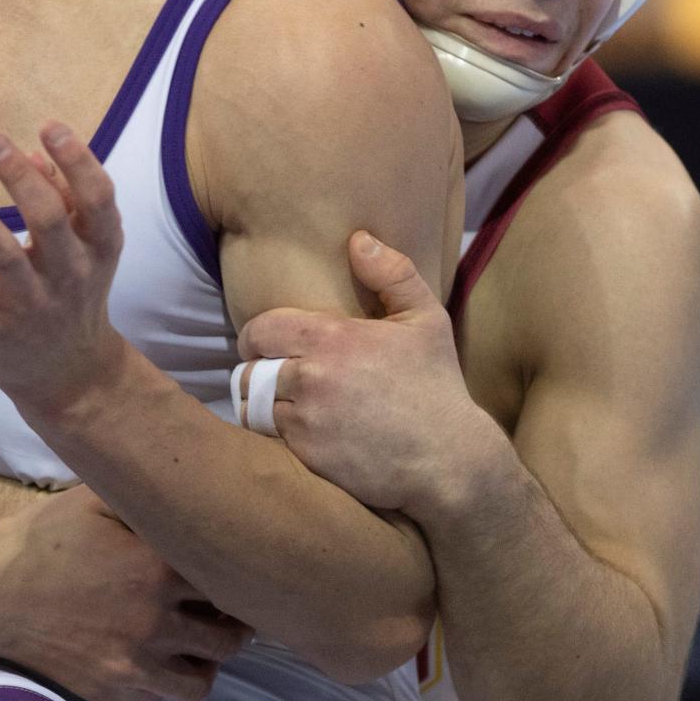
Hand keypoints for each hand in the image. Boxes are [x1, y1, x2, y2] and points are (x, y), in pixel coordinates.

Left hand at [0, 124, 126, 412]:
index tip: (48, 126)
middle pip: (49, 220)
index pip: (97, 199)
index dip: (78, 161)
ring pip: (3, 258)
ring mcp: (30, 305)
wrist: (70, 374)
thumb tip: (32, 153)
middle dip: (18, 178)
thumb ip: (65, 200)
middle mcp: (69, 275)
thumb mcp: (86, 249)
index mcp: (98, 249)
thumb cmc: (74, 292)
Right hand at [0, 486, 252, 700]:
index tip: (232, 571)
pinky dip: (174, 679)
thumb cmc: (48, 536)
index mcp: (158, 566)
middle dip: (232, 623)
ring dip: (208, 658)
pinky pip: (167, 696)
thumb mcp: (98, 499)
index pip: (229, 581)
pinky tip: (163, 655)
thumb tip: (197, 486)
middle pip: (229, 635)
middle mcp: (155, 618)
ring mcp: (135, 660)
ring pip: (205, 676)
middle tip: (222, 609)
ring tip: (196, 638)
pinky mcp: (115, 688)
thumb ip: (149, 496)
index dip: (235, 576)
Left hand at [238, 231, 485, 518]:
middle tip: (274, 376)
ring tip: (281, 404)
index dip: (257, 337)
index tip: (270, 345)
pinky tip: (301, 432)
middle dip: (257, 371)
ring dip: (261, 405)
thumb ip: (393, 273)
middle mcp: (312, 377)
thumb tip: (358, 239)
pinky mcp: (307, 457)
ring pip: (254, 408)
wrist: (450, 462)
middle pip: (249, 371)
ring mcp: (307, 421)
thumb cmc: (437, 386)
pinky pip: (269, 440)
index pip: (259, 330)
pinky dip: (277, 435)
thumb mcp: (427, 320)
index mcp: (332, 338)